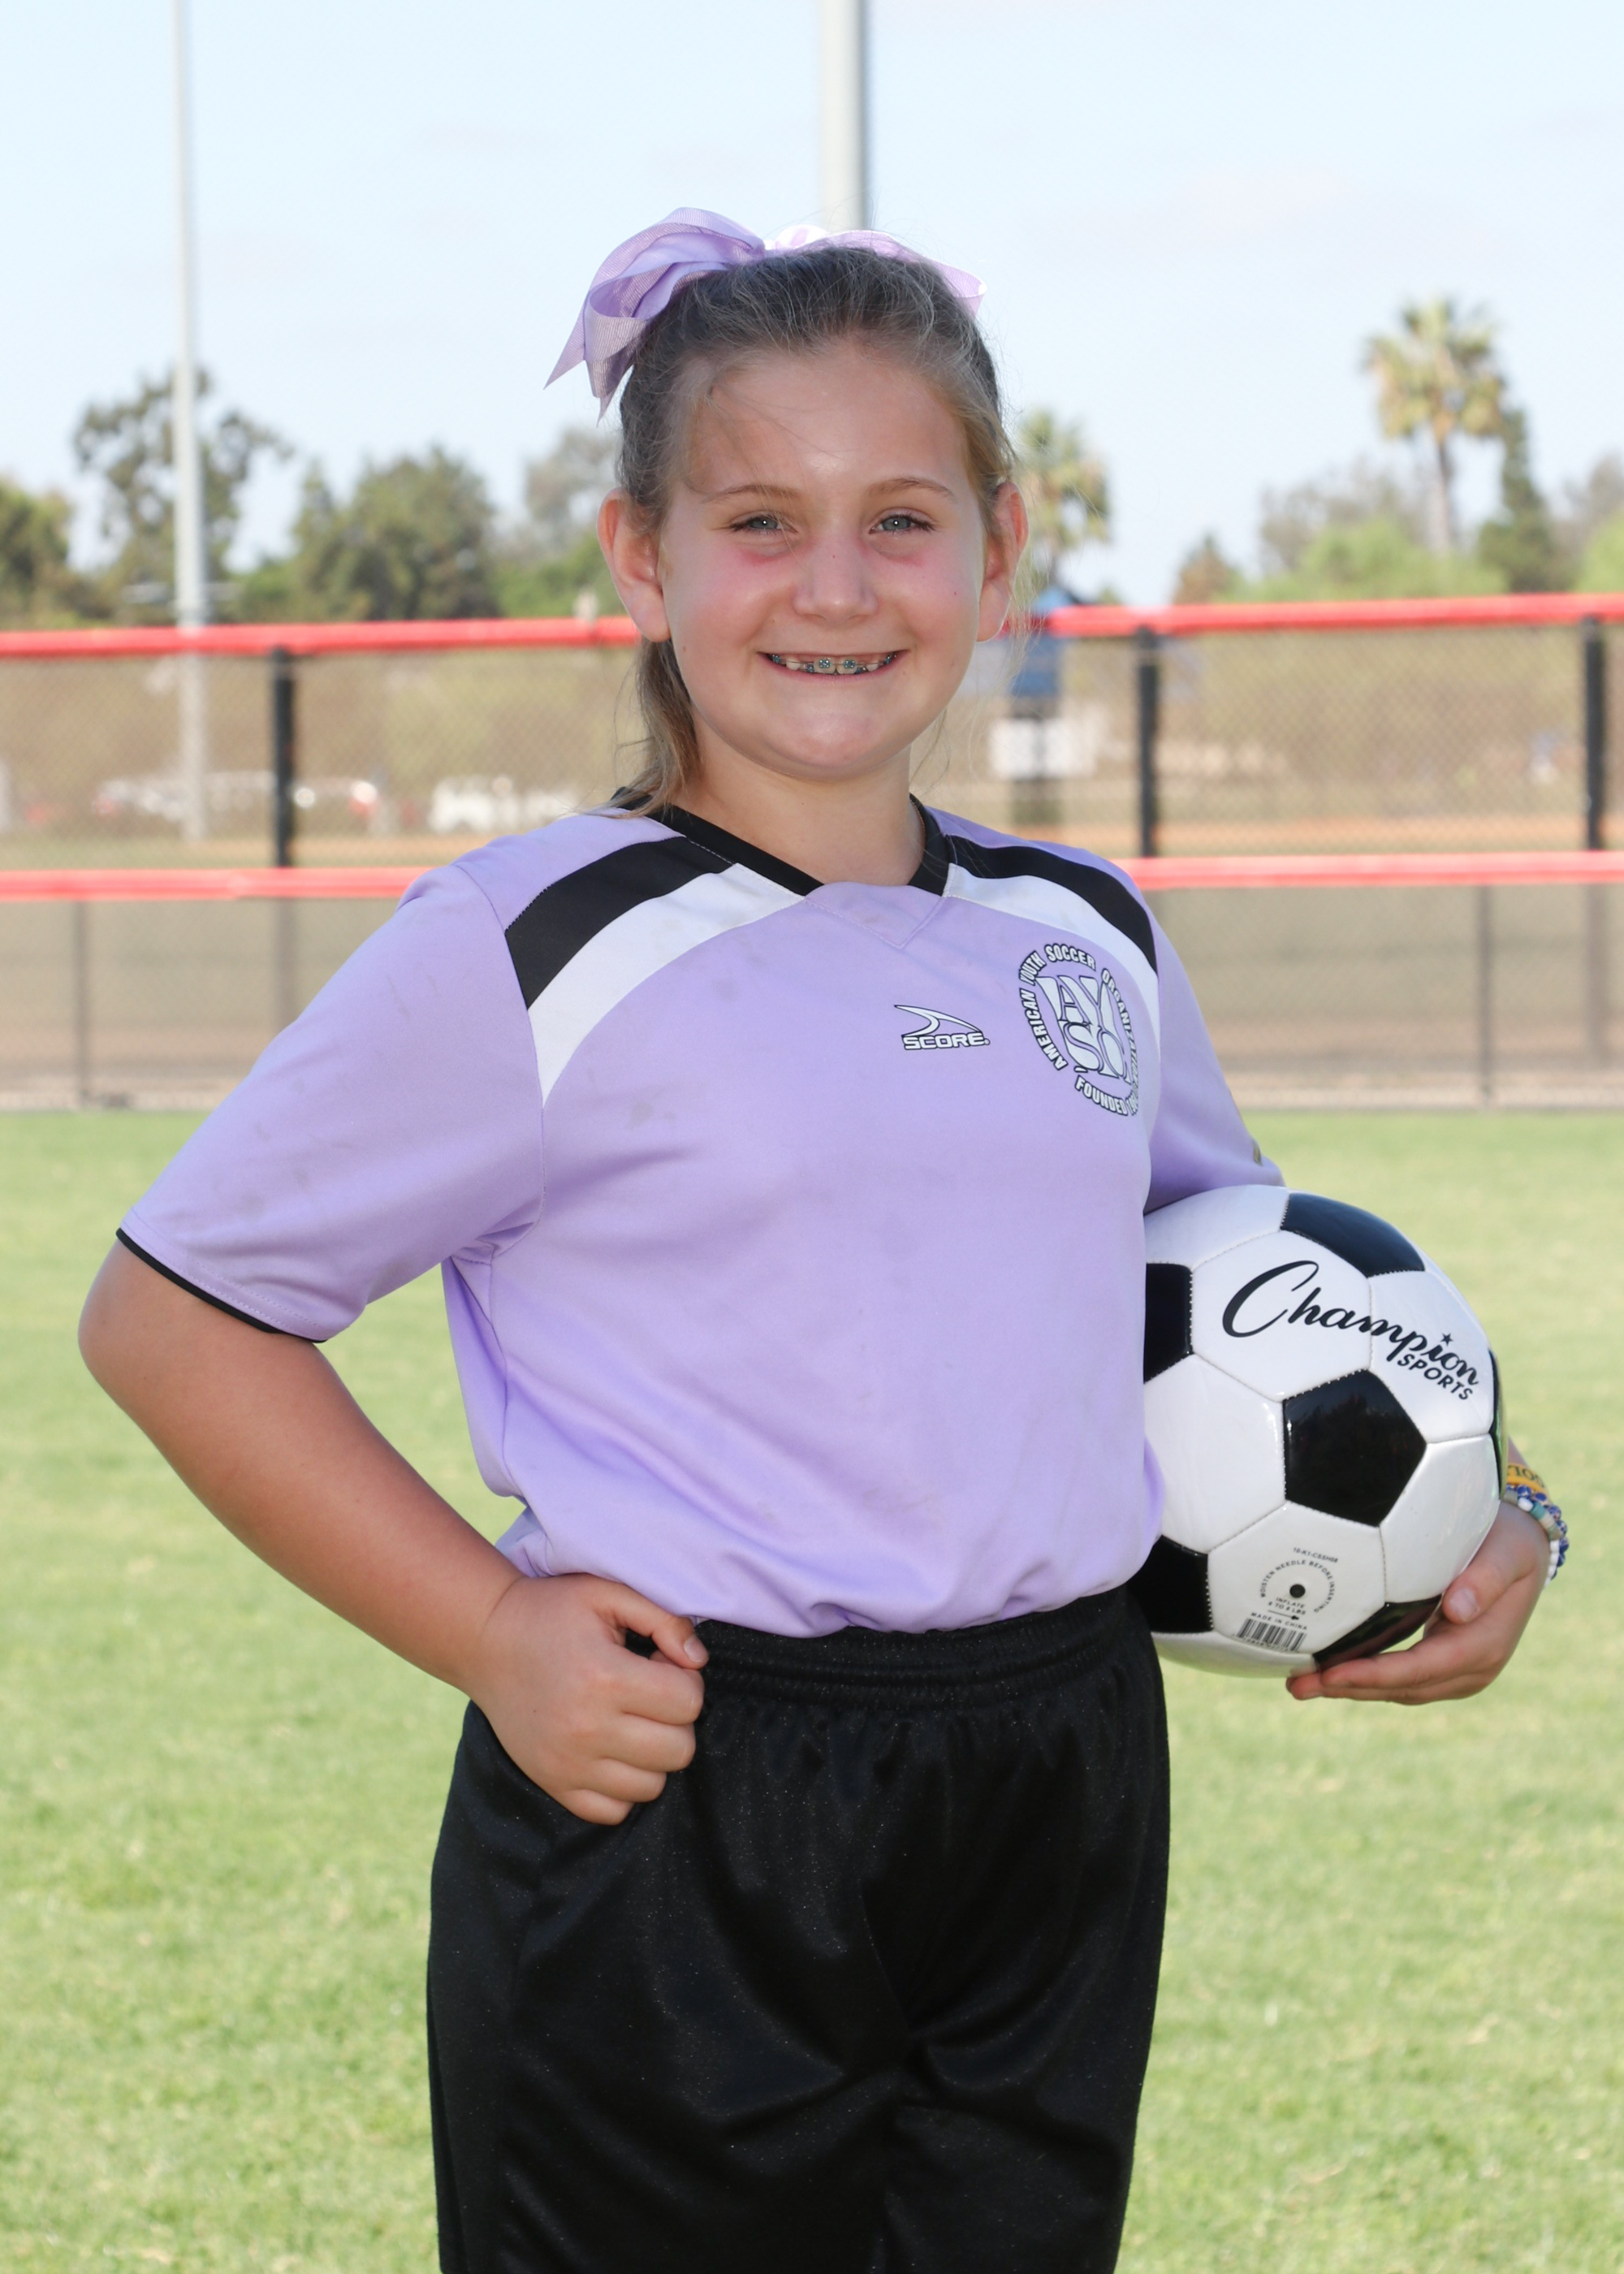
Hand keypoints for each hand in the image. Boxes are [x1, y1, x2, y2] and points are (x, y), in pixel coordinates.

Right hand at [467, 1573, 707, 1822]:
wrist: (485, 1641)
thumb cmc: (551, 1613)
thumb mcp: (608, 1595)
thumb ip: (664, 1620)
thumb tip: (698, 1662)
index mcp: (605, 1678)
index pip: (688, 1702)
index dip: (684, 1678)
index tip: (658, 1662)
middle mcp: (587, 1729)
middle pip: (679, 1750)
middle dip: (676, 1719)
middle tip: (648, 1693)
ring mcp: (568, 1764)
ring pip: (653, 1786)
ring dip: (653, 1754)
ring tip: (630, 1721)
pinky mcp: (554, 1784)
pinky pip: (614, 1811)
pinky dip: (623, 1786)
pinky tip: (612, 1750)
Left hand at [1286, 1502, 1545, 1705]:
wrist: (1521, 1547)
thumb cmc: (1507, 1540)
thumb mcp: (1505, 1550)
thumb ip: (1485, 1578)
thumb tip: (1457, 1611)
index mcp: (1486, 1644)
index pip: (1423, 1667)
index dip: (1376, 1675)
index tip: (1332, 1674)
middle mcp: (1474, 1668)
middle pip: (1404, 1687)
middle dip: (1350, 1688)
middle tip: (1297, 1685)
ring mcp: (1458, 1671)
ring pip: (1399, 1689)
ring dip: (1351, 1689)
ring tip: (1301, 1684)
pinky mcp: (1442, 1664)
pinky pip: (1401, 1679)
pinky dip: (1365, 1679)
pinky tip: (1329, 1672)